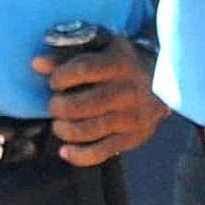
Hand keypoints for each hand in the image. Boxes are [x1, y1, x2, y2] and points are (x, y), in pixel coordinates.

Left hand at [37, 33, 166, 167]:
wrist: (168, 83)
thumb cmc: (123, 62)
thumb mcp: (101, 48)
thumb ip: (68, 54)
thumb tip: (36, 64)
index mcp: (118, 63)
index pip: (81, 69)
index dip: (59, 77)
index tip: (55, 82)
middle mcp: (127, 91)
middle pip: (79, 105)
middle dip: (58, 107)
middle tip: (55, 106)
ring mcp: (131, 117)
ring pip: (87, 131)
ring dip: (64, 130)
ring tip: (59, 125)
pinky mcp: (133, 138)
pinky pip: (101, 152)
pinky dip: (78, 155)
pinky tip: (65, 150)